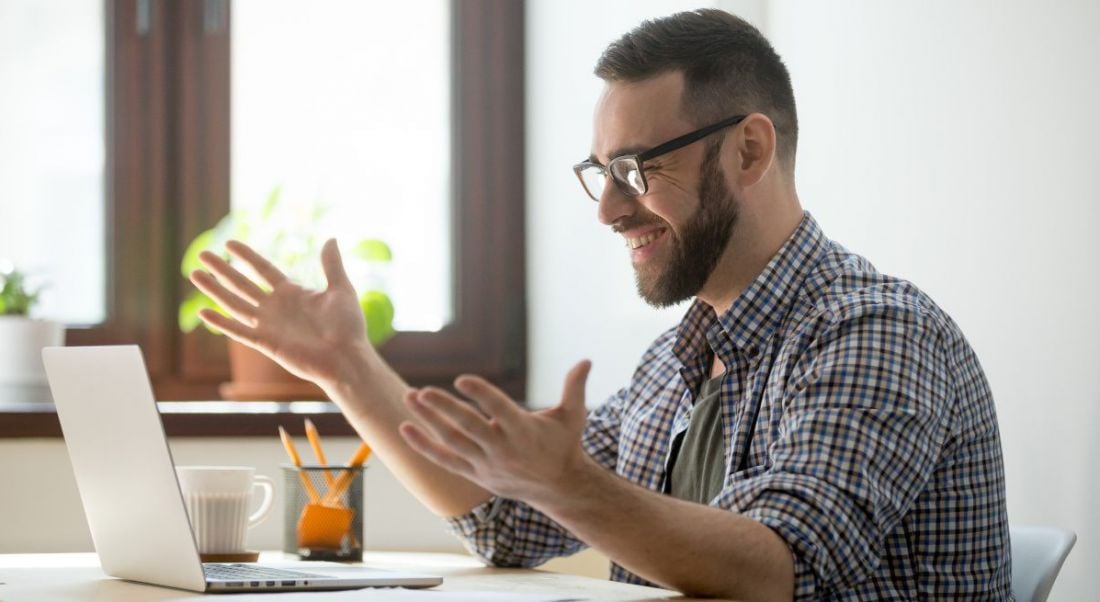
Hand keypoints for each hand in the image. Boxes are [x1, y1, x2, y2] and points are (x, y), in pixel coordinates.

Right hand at [189, 238, 372, 386]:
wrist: (347, 357)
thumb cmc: (348, 326)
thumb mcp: (340, 289)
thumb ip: (331, 265)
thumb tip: (331, 239)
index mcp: (292, 293)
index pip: (263, 270)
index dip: (247, 257)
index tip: (229, 243)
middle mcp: (276, 308)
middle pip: (242, 284)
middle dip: (222, 270)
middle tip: (202, 254)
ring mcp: (269, 325)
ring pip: (235, 304)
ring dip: (214, 290)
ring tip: (195, 275)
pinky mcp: (266, 343)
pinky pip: (239, 331)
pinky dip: (222, 323)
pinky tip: (204, 312)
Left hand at [398, 360, 592, 502]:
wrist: (559, 488)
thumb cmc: (564, 445)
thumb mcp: (573, 416)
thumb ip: (575, 387)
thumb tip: (587, 360)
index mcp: (523, 430)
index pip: (498, 409)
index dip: (480, 393)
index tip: (461, 378)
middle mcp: (502, 448)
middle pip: (468, 427)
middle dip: (444, 409)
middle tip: (423, 391)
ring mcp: (486, 463)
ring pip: (452, 441)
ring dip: (428, 421)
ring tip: (409, 398)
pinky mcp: (475, 473)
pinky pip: (444, 459)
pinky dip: (424, 445)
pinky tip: (405, 429)